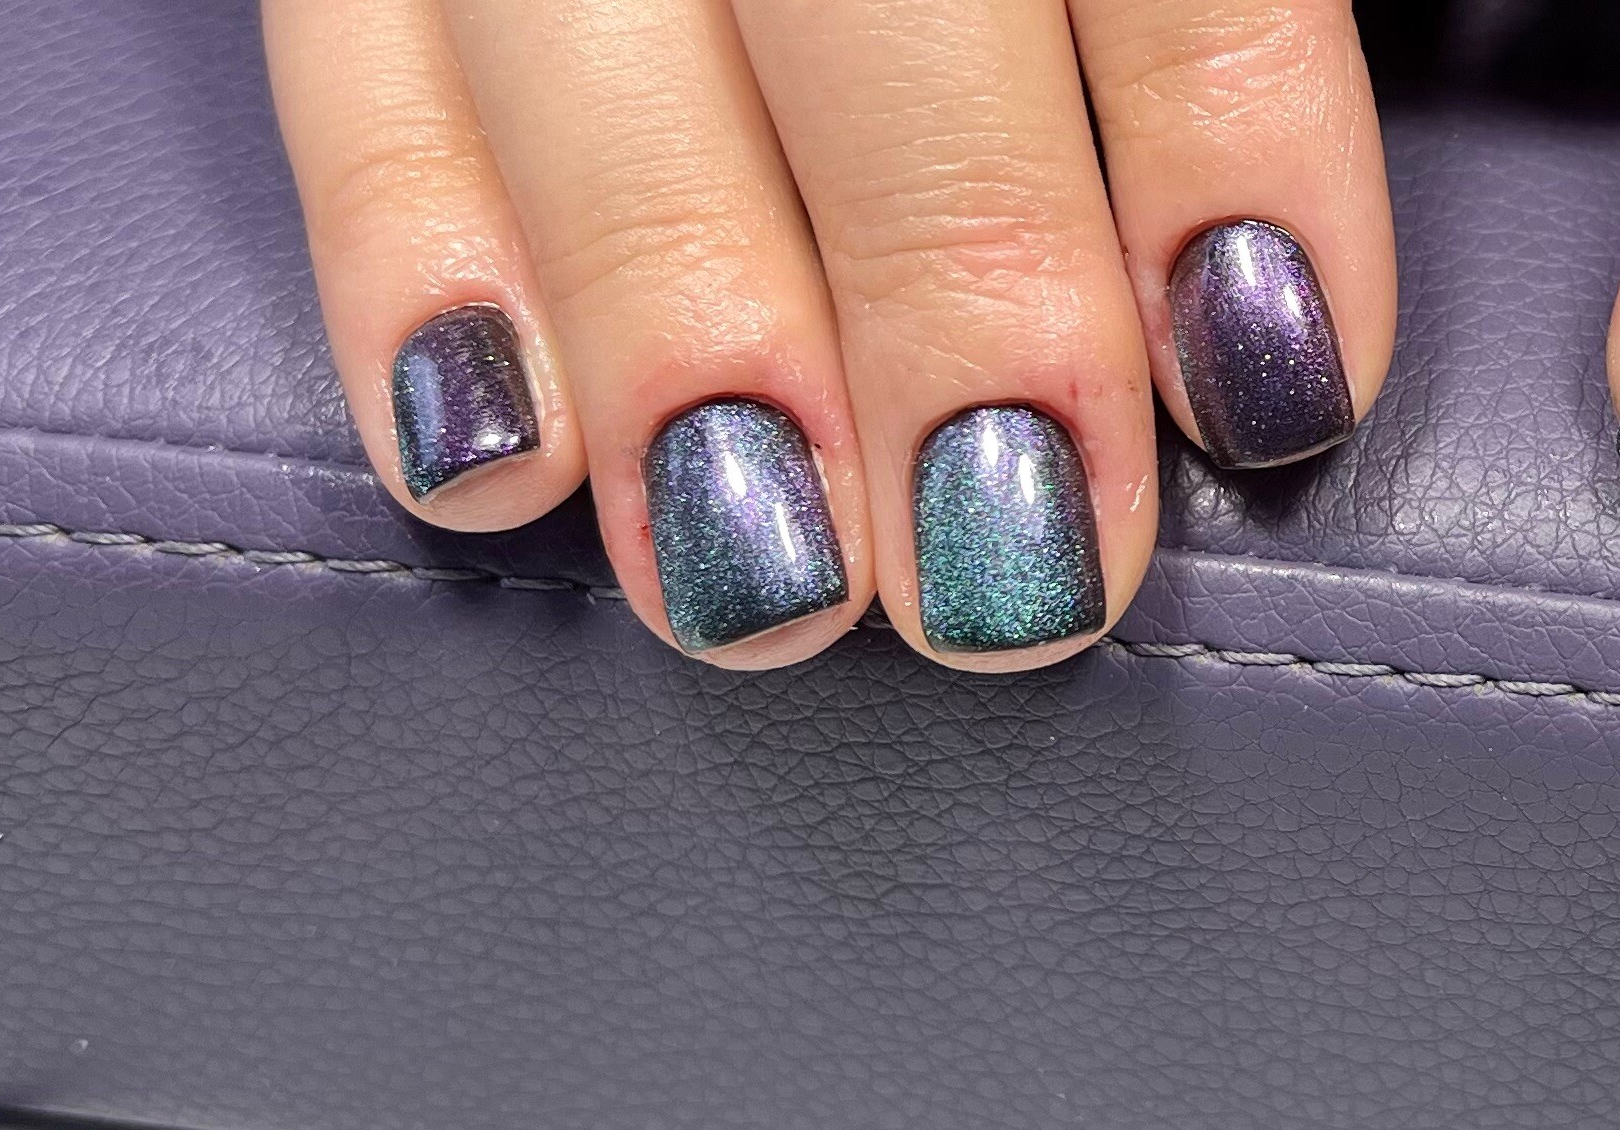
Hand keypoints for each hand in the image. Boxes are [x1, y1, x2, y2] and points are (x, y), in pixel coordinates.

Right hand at [264, 0, 1393, 669]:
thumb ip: (1214, 18)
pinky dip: (408, 261)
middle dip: (945, 285)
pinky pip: (342, 47)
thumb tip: (1277, 305)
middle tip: (1017, 565)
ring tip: (777, 582)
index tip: (1275, 371)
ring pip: (564, 28)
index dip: (1221, 138)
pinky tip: (500, 476)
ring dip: (672, 331)